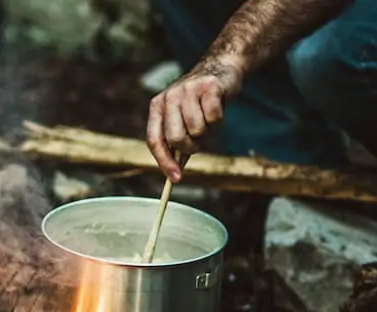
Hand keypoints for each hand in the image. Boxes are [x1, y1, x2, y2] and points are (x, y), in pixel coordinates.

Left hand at [146, 59, 244, 181]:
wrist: (221, 67)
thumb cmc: (200, 101)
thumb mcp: (183, 119)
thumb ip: (177, 143)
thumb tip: (174, 173)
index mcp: (157, 106)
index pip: (154, 140)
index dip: (164, 162)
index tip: (175, 179)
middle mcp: (169, 97)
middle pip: (175, 138)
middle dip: (190, 147)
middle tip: (198, 141)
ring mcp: (188, 90)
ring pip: (197, 129)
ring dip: (208, 131)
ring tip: (208, 118)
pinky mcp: (208, 87)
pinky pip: (214, 118)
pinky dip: (219, 121)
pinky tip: (218, 107)